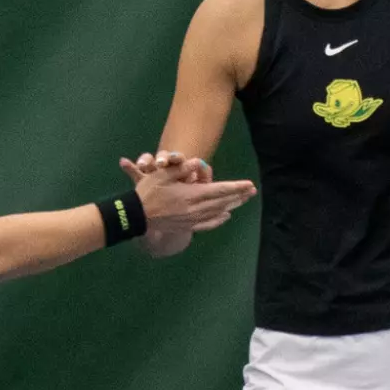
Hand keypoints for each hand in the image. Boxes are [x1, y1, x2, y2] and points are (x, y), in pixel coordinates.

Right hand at [122, 151, 252, 236]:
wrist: (136, 215)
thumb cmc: (147, 192)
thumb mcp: (162, 174)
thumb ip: (181, 169)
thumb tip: (198, 163)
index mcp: (191, 194)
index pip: (219, 190)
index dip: (236, 187)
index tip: (249, 184)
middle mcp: (195, 208)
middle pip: (222, 202)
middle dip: (238, 196)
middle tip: (252, 191)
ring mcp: (192, 219)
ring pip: (217, 212)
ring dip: (231, 206)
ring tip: (243, 201)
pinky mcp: (187, 226)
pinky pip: (207, 224)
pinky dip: (219, 220)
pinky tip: (226, 216)